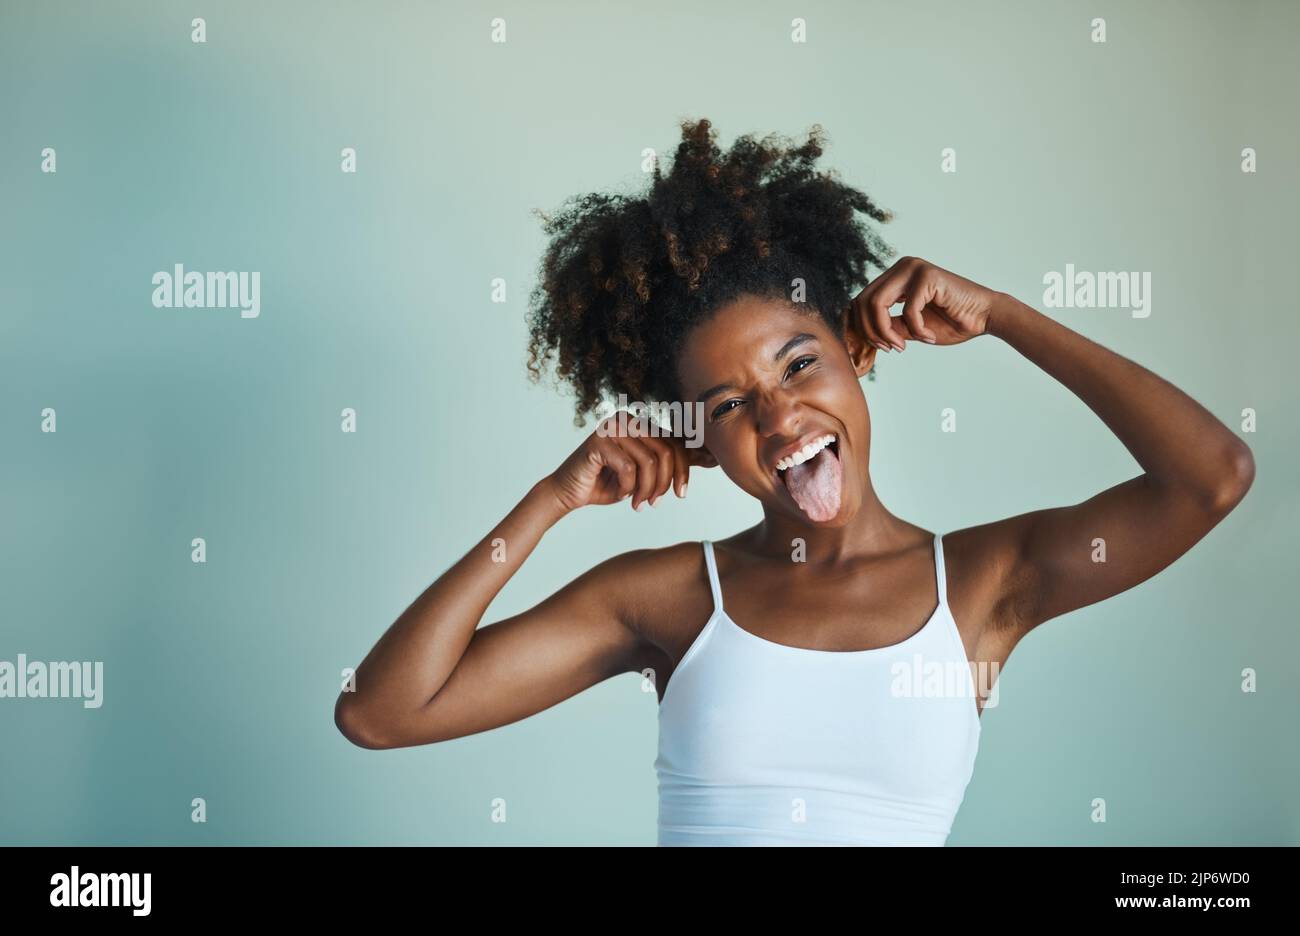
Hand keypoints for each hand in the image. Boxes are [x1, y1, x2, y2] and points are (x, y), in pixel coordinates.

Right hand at [544, 411, 713, 513]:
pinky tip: (620, 495)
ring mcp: (612, 427)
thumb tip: (710, 456)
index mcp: (640, 423)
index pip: (674, 442)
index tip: (683, 492)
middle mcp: (627, 419)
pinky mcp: (599, 440)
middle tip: (657, 503)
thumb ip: (669, 462)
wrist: (567, 492)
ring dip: (647, 489)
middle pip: (667, 451)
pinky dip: (628, 488)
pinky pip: (629, 468)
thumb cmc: (605, 483)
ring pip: (650, 462)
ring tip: (639, 503)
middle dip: (666, 482)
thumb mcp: (644, 473)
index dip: (685, 468)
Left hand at [844, 256, 1001, 351]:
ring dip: (887, 332)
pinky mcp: (927, 276)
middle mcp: (901, 267)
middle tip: (891, 348)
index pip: (861, 300)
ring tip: (903, 345)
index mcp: (894, 276)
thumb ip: (885, 325)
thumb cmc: (950, 322)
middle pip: (863, 301)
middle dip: (872, 331)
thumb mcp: (908, 327)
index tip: (883, 347)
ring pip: (877, 303)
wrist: (984, 317)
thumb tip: (858, 331)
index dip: (864, 327)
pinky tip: (929, 336)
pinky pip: (907, 311)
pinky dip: (916, 330)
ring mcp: (913, 268)